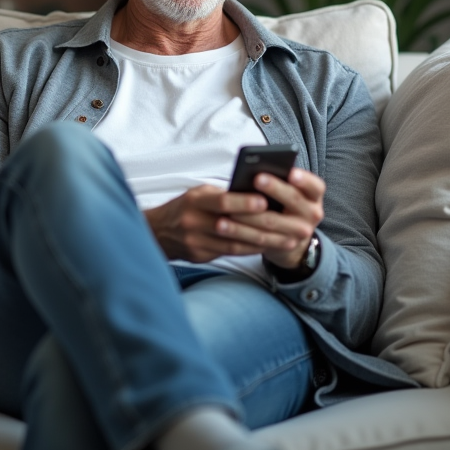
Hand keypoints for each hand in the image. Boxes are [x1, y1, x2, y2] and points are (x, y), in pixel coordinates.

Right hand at [143, 168, 323, 265]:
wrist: (158, 232)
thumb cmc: (187, 207)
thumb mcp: (200, 194)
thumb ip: (224, 195)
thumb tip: (259, 193)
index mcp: (195, 200)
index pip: (222, 201)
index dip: (243, 203)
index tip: (266, 202)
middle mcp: (194, 221)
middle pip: (234, 226)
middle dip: (266, 227)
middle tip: (291, 226)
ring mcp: (196, 241)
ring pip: (236, 243)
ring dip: (265, 242)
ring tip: (289, 239)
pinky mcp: (200, 255)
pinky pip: (231, 252)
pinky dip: (252, 249)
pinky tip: (270, 246)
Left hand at [236, 167, 324, 269]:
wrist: (293, 237)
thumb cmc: (285, 203)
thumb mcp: (289, 191)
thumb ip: (279, 181)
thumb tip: (255, 170)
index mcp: (314, 195)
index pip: (314, 185)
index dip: (303, 179)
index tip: (290, 172)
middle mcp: (312, 213)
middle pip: (294, 201)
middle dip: (274, 189)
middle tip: (256, 178)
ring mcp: (300, 232)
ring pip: (273, 222)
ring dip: (248, 215)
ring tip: (230, 205)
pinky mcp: (284, 245)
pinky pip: (261, 239)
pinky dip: (241, 232)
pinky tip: (224, 225)